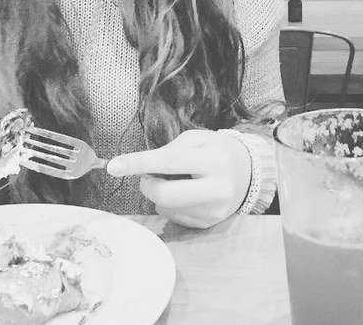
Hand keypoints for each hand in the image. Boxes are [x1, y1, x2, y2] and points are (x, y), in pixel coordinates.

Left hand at [106, 129, 250, 228]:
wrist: (248, 173)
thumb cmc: (217, 151)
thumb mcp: (198, 139)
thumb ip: (170, 150)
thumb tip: (142, 170)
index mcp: (215, 160)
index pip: (170, 162)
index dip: (139, 163)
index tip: (114, 166)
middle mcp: (217, 189)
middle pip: (165, 195)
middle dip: (147, 184)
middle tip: (150, 175)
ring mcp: (213, 211)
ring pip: (165, 207)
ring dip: (160, 193)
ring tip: (180, 181)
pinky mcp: (208, 224)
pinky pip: (173, 216)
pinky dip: (171, 204)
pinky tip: (187, 194)